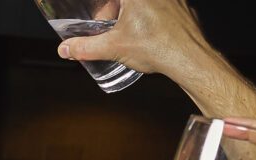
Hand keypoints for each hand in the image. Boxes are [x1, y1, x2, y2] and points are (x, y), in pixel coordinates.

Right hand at [55, 0, 207, 78]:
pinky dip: (151, 18)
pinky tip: (149, 36)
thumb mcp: (113, 47)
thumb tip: (66, 49)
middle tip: (111, 29)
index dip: (103, 11)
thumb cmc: (157, 46)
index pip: (111, 1)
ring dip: (132, 16)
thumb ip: (85, 47)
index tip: (99, 21)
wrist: (189, 57)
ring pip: (143, 5)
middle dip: (115, 12)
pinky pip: (160, 7)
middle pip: (125, 1)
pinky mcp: (182, 6)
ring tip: (130, 35)